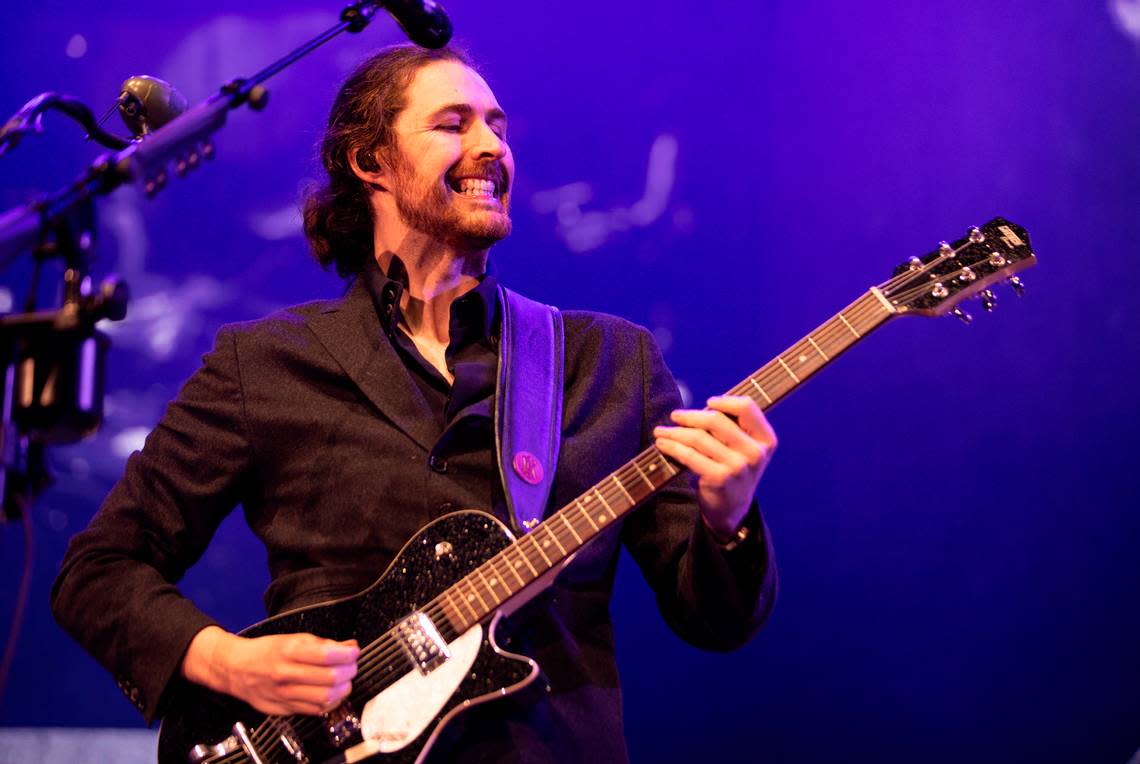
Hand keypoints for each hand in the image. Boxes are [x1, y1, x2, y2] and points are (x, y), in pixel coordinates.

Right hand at [182, 625, 358, 715]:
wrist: (236, 669)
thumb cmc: (265, 651)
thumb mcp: (293, 639)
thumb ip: (323, 644)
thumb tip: (349, 647)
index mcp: (289, 651)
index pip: (327, 655)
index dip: (348, 654)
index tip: (354, 652)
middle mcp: (286, 673)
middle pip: (330, 678)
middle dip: (349, 672)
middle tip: (352, 666)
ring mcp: (285, 694)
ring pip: (326, 697)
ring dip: (343, 689)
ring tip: (345, 681)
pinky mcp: (284, 709)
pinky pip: (315, 710)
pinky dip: (330, 703)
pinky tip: (332, 694)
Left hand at [653, 395, 776, 539]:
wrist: (732, 508)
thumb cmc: (734, 470)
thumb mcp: (745, 449)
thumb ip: (734, 427)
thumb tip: (704, 406)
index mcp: (766, 440)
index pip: (747, 408)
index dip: (726, 401)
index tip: (708, 402)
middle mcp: (755, 452)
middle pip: (717, 420)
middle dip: (691, 416)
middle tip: (675, 416)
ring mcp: (738, 466)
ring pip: (699, 437)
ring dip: (675, 432)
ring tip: (661, 431)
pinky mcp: (719, 478)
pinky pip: (690, 455)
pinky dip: (672, 447)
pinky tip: (663, 445)